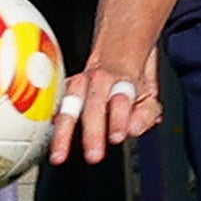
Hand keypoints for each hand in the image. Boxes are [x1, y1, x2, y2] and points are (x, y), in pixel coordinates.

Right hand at [48, 52, 161, 166]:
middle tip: (93, 154)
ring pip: (69, 106)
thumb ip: (146, 113)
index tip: (116, 137)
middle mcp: (99, 80)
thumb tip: (133, 129)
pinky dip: (54, 122)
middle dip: (93, 131)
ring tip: (59, 154)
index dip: (118, 119)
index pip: (121, 100)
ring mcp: (80, 82)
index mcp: (123, 80)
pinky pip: (58, 105)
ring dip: (63, 131)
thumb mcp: (149, 93)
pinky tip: (50, 139)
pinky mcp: (66, 88)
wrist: (117, 45)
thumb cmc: (131, 76)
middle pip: (93, 105)